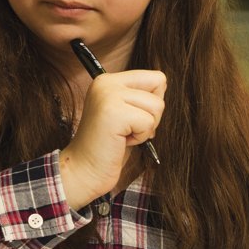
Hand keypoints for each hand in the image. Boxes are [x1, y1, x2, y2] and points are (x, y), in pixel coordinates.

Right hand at [59, 70, 165, 207]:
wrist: (84, 170)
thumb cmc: (108, 146)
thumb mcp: (125, 112)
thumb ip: (139, 96)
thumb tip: (163, 84)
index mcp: (108, 80)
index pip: (154, 77)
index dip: (152, 102)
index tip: (132, 118)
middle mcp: (106, 83)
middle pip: (159, 85)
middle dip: (152, 113)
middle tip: (128, 128)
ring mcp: (108, 96)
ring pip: (157, 105)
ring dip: (145, 127)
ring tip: (123, 135)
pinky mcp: (114, 113)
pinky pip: (148, 123)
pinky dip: (140, 138)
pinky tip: (120, 142)